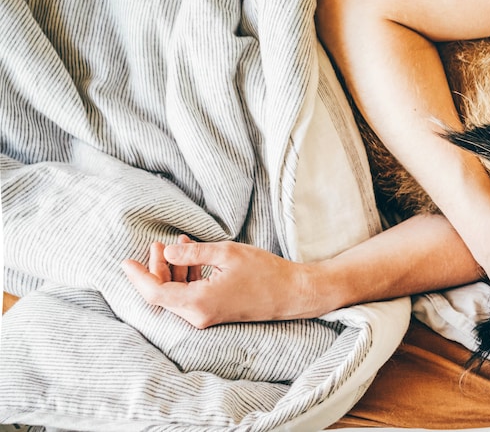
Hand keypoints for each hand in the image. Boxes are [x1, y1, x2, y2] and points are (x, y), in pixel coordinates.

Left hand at [120, 235, 317, 327]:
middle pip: (162, 295)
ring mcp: (206, 317)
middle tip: (156, 244)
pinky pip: (189, 297)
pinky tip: (189, 258)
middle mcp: (198, 315)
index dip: (138, 276)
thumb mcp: (227, 253)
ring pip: (175, 296)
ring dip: (171, 272)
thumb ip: (192, 254)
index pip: (155, 293)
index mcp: (199, 302)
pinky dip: (185, 278)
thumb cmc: (264, 272)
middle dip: (155, 269)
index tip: (126, 261)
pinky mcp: (213, 314)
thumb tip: (166, 252)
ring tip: (174, 246)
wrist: (292, 293)